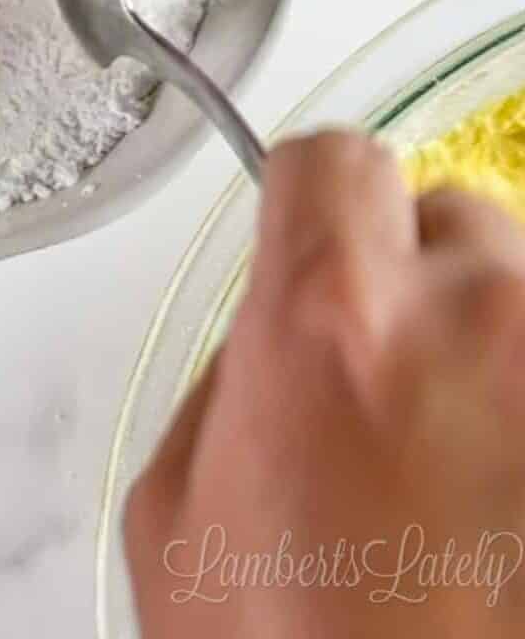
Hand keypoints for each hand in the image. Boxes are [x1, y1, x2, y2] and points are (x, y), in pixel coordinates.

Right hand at [126, 133, 524, 636]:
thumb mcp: (177, 506)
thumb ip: (228, 380)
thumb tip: (274, 331)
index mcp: (327, 323)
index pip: (335, 159)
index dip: (313, 198)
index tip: (315, 235)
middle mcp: (479, 325)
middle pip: (453, 213)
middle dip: (415, 277)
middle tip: (390, 378)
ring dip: (491, 344)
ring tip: (460, 457)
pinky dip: (523, 397)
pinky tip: (500, 491)